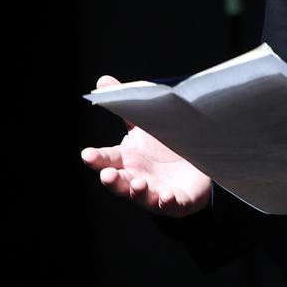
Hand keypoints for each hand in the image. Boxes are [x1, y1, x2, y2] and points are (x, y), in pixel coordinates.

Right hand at [81, 75, 210, 215]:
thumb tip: (102, 82)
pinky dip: (167, 202)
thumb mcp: (146, 122)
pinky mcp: (178, 201)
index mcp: (127, 159)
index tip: (87, 154)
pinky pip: (171, 205)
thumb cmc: (165, 142)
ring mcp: (156, 191)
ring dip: (137, 192)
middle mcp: (137, 177)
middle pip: (119, 182)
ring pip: (142, 196)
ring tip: (138, 184)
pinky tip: (166, 196)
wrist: (199, 160)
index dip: (96, 158)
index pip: (107, 159)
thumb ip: (126, 105)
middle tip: (107, 175)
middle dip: (112, 180)